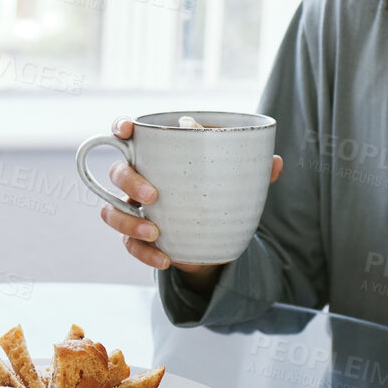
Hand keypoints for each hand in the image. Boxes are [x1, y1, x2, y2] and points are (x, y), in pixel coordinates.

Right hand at [96, 117, 282, 292]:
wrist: (214, 240)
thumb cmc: (216, 198)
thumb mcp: (235, 184)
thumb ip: (253, 173)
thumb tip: (275, 161)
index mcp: (158, 158)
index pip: (129, 135)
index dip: (120, 128)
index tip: (128, 129)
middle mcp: (139, 181)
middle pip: (117, 172)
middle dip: (129, 181)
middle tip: (153, 196)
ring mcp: (134, 210)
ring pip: (112, 211)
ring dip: (128, 222)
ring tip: (155, 233)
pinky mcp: (138, 238)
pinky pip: (129, 245)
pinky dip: (145, 253)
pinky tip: (166, 259)